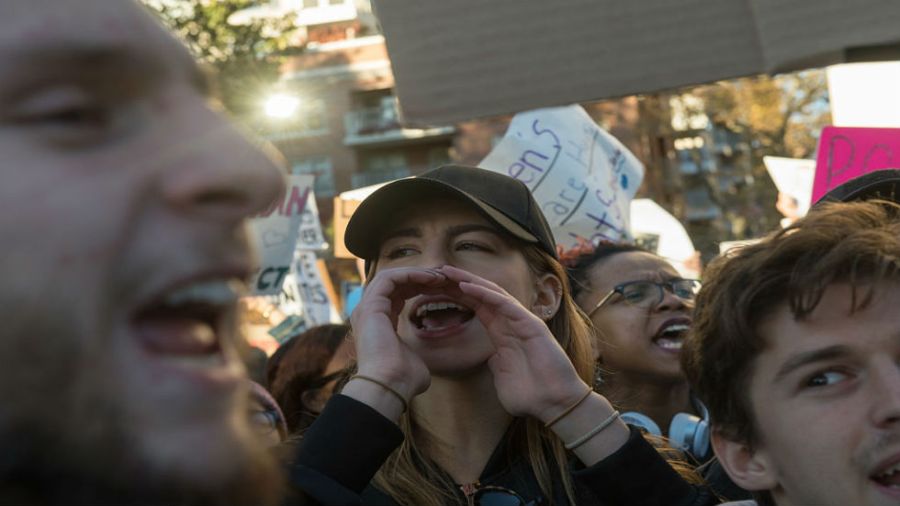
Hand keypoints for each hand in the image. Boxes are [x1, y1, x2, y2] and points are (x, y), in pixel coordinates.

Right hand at [349, 267, 446, 400]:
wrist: (390, 385)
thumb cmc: (403, 379)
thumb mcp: (414, 360)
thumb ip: (416, 354)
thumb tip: (421, 366)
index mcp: (379, 324)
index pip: (398, 296)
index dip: (420, 288)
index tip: (443, 288)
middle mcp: (369, 313)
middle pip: (395, 283)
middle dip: (420, 278)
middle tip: (443, 278)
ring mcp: (367, 308)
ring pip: (391, 276)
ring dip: (416, 273)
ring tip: (439, 276)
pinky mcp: (370, 304)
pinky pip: (390, 278)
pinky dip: (411, 274)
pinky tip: (430, 278)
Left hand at [438, 265, 587, 420]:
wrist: (553, 404)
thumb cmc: (530, 394)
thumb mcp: (503, 376)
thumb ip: (497, 363)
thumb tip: (490, 357)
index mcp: (502, 334)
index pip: (477, 307)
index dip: (458, 296)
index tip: (438, 288)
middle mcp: (511, 323)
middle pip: (482, 295)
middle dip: (461, 282)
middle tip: (438, 271)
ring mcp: (521, 321)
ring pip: (492, 293)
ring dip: (469, 281)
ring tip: (448, 272)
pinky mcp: (530, 324)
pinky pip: (504, 304)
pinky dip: (485, 294)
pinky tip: (467, 287)